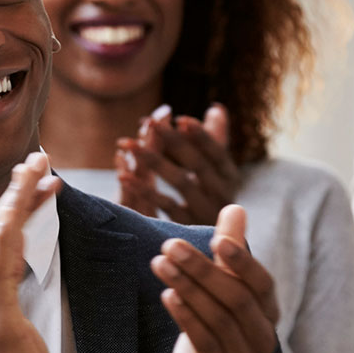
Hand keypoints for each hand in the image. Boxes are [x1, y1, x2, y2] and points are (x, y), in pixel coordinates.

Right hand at [0, 152, 61, 352]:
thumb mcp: (18, 325)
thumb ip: (14, 293)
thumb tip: (23, 263)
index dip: (14, 203)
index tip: (37, 176)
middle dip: (15, 190)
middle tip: (38, 157)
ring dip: (16, 201)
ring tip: (38, 170)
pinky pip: (2, 267)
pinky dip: (13, 235)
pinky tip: (24, 212)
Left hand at [115, 103, 240, 223]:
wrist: (218, 245)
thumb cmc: (212, 198)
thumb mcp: (218, 171)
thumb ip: (216, 139)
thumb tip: (216, 107)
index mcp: (230, 176)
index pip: (217, 152)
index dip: (202, 135)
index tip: (180, 118)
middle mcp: (223, 194)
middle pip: (197, 164)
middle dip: (172, 141)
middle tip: (149, 121)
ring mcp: (205, 212)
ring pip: (180, 182)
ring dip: (153, 160)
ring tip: (127, 143)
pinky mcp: (186, 229)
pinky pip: (163, 206)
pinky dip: (143, 189)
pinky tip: (123, 174)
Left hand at [151, 205, 280, 352]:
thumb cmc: (212, 345)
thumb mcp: (220, 298)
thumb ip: (229, 256)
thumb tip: (235, 208)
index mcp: (266, 318)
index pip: (262, 283)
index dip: (241, 260)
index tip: (215, 237)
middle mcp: (262, 341)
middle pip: (236, 297)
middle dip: (202, 268)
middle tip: (169, 245)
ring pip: (216, 318)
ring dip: (185, 287)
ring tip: (158, 264)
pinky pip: (204, 342)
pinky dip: (185, 316)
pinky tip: (166, 295)